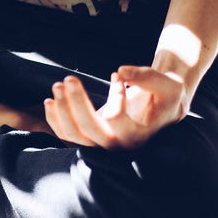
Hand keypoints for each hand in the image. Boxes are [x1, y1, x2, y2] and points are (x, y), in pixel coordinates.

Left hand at [44, 66, 190, 149]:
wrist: (159, 109)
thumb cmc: (165, 96)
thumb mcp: (168, 84)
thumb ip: (147, 77)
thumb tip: (121, 71)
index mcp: (138, 136)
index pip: (116, 119)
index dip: (114, 96)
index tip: (117, 76)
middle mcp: (117, 145)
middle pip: (89, 129)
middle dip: (75, 102)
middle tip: (69, 78)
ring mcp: (99, 144)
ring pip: (72, 135)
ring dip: (60, 110)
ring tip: (58, 85)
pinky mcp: (88, 138)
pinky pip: (65, 134)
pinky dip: (54, 118)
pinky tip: (50, 100)